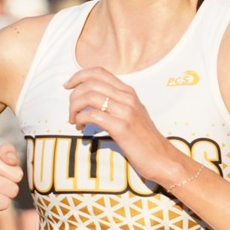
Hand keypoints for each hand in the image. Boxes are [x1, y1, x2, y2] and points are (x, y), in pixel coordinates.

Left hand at [65, 67, 183, 184]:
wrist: (162, 158)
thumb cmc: (144, 140)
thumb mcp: (132, 115)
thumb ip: (116, 103)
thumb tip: (92, 100)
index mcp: (129, 92)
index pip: (99, 72)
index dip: (79, 75)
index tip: (68, 86)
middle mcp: (127, 97)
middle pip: (90, 83)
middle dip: (73, 96)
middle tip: (71, 111)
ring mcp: (125, 111)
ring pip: (89, 97)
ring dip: (74, 108)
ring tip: (74, 120)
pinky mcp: (121, 127)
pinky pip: (92, 115)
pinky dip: (81, 120)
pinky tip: (81, 128)